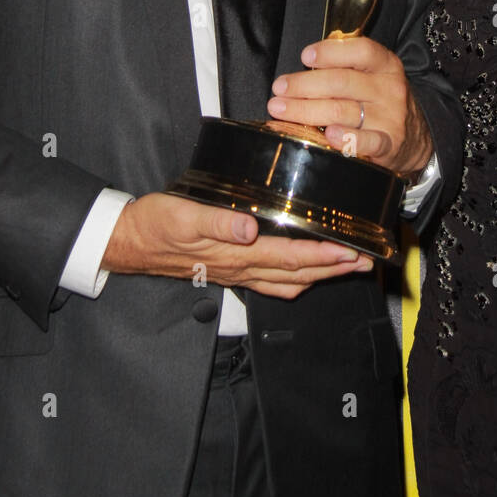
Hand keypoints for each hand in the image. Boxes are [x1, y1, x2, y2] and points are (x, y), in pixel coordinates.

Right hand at [101, 192, 371, 298]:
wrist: (130, 242)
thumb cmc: (156, 225)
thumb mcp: (183, 216)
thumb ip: (218, 222)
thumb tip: (249, 228)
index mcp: (237, 253)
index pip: (291, 258)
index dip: (325, 256)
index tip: (352, 251)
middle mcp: (242, 267)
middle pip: (298, 273)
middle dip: (334, 269)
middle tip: (366, 261)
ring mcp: (237, 272)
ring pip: (288, 280)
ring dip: (320, 275)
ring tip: (346, 266)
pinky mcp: (230, 269)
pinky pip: (271, 281)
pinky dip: (295, 279)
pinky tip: (304, 272)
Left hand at [267, 36, 431, 178]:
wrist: (415, 138)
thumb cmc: (380, 101)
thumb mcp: (372, 76)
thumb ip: (345, 66)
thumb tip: (306, 61)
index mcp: (385, 65)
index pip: (361, 51)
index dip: (330, 52)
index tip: (305, 56)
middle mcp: (389, 89)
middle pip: (341, 82)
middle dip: (304, 85)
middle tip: (279, 88)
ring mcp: (390, 118)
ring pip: (342, 111)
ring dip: (306, 110)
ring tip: (280, 109)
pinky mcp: (389, 145)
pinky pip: (367, 142)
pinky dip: (347, 139)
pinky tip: (329, 135)